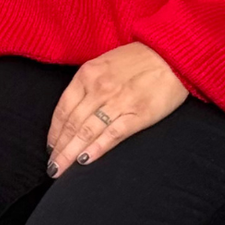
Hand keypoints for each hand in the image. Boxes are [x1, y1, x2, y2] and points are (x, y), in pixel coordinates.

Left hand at [46, 42, 187, 176]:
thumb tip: (75, 108)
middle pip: (72, 124)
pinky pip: (112, 135)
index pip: (63, 108)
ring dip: (71, 153)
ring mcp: (118, 102)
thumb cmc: (140, 58)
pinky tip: (84, 161)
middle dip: (59, 149)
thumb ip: (89, 83)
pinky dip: (96, 149)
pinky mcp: (138, 114)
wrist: (172, 53)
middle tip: (52, 167)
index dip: (54, 132)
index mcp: (88, 74)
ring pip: (87, 132)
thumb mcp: (105, 62)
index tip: (51, 148)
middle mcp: (99, 88)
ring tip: (61, 170)